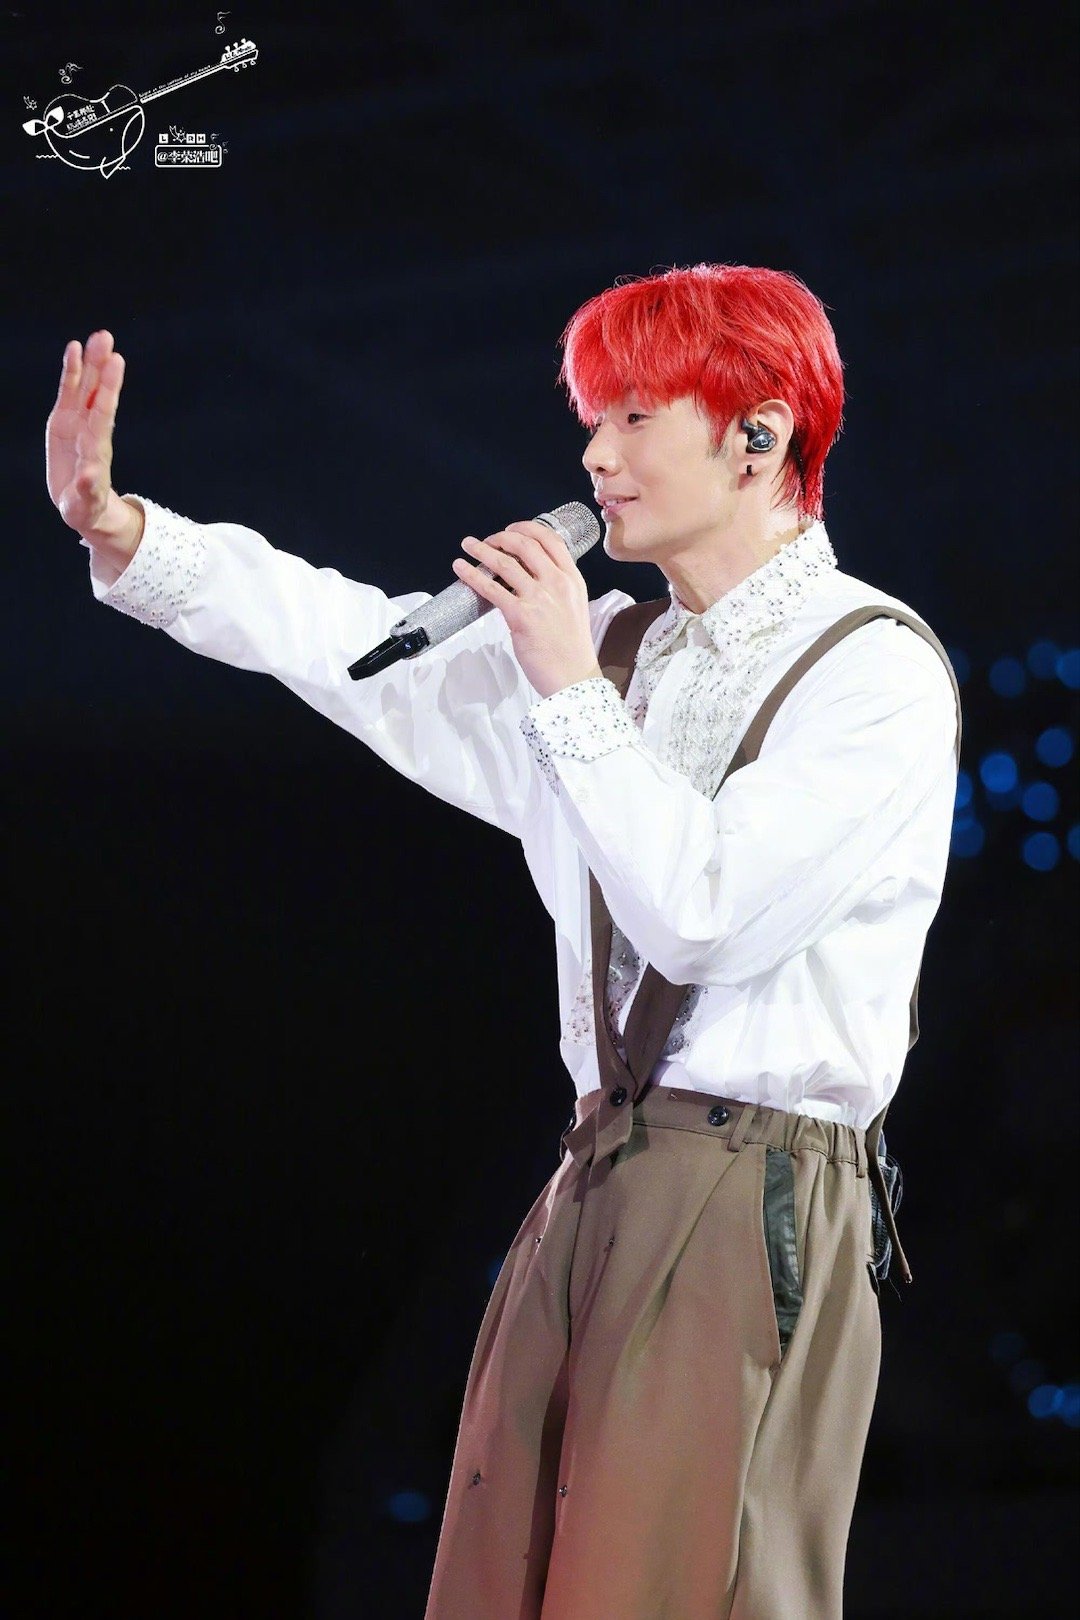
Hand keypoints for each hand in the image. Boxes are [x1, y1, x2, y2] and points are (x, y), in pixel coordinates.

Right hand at [46, 329, 142, 556]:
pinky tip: (74, 349)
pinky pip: (69, 391)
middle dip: (101, 367)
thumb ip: (86, 488)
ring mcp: (78, 422)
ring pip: (85, 387)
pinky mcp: (65, 420)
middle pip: (96, 393)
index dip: (108, 388)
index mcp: (95, 448)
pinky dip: (71, 371)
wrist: (82, 504)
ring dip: (90, 362)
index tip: (115, 364)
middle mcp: (90, 429)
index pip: (103, 413)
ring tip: (97, 337)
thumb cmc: (85, 506)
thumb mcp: (84, 503)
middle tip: (106, 338)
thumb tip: (88, 477)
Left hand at [451, 519, 603, 698]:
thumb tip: (528, 578)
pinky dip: (472, 575)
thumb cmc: (572, 648)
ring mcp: (539, 598)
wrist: (573, 676)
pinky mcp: (521, 616)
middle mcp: (557, 583)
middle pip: (525, 544)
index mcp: (572, 579)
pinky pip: (491, 588)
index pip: (551, 540)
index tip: (512, 530)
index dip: (527, 528)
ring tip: (468, 545)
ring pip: (505, 563)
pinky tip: (461, 568)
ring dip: (482, 550)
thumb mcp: (573, 607)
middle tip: (487, 540)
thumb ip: (556, 589)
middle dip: (501, 537)